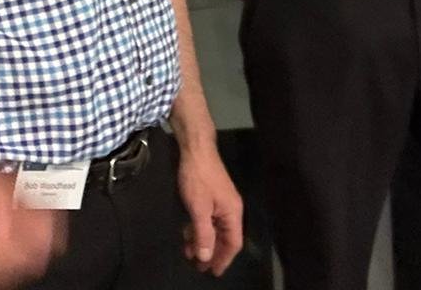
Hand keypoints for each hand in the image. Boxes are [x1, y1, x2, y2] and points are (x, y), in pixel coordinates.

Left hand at [176, 140, 242, 275]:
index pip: (233, 243)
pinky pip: (208, 219)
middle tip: (197, 266)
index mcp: (232, 213)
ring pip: (214, 228)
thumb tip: (206, 256)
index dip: (223, 259)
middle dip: (211, 252)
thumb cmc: (198, 178)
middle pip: (224, 237)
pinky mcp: (212, 196)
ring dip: (203, 240)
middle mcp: (231, 209)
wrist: (195, 149)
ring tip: (188, 251)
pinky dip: (199, 228)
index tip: (212, 271)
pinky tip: (187, 232)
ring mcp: (221, 202)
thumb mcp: (199, 209)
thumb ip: (203, 233)